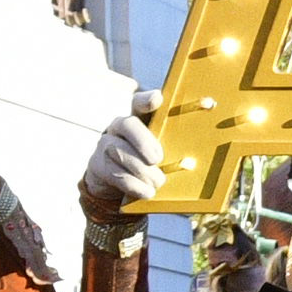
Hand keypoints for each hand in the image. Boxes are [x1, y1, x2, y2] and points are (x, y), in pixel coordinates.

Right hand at [79, 97, 164, 221]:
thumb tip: (193, 150)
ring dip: (143, 170)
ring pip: (122, 152)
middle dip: (144, 142)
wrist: (114, 185)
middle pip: (128, 124)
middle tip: (157, 159)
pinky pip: (116, 174)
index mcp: (136, 118)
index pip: (138, 102)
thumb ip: (171, 143)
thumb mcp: (157, 151)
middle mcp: (117, 126)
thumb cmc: (143, 162)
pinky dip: (135, 185)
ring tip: (158, 182)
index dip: (146, 99)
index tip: (157, 99)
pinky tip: (147, 192)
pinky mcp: (98, 165)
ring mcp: (105, 145)